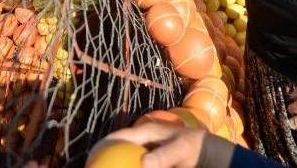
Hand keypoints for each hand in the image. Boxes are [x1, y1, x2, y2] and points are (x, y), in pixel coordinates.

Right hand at [99, 122, 233, 167]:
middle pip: (116, 151)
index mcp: (144, 132)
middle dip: (103, 159)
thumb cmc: (193, 148)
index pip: (118, 137)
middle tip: (92, 167)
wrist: (206, 156)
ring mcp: (144, 155)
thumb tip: (143, 164)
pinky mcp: (149, 164)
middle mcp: (141, 143)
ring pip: (125, 160)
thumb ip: (164, 156)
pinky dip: (128, 164)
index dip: (102, 146)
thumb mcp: (181, 149)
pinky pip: (135, 163)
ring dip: (117, 162)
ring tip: (100, 167)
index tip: (90, 158)